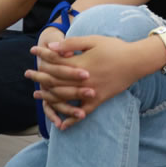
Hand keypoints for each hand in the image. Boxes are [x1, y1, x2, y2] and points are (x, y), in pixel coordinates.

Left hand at [27, 35, 151, 129]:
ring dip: (49, 97)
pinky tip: (62, 125)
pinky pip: (83, 112)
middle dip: (40, 77)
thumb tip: (52, 47)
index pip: (55, 61)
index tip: (32, 52)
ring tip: (38, 95)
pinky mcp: (99, 99)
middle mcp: (82, 79)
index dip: (43, 56)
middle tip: (28, 74)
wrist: (136, 61)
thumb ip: (72, 43)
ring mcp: (90, 91)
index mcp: (80, 63)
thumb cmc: (115, 48)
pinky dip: (72, 120)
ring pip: (65, 97)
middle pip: (55, 80)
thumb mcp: (93, 41)